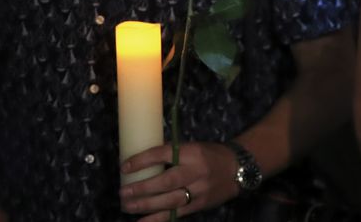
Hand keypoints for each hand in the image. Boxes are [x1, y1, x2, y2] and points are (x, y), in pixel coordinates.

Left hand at [119, 141, 239, 220]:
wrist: (237, 169)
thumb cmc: (210, 154)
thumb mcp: (193, 147)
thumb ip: (172, 153)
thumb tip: (143, 159)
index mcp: (192, 152)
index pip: (164, 154)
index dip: (143, 161)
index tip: (124, 167)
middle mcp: (196, 172)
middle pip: (166, 182)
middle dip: (142, 188)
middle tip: (123, 192)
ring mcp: (199, 191)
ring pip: (170, 201)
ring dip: (146, 206)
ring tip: (127, 206)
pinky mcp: (199, 206)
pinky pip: (176, 214)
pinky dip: (157, 219)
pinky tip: (142, 221)